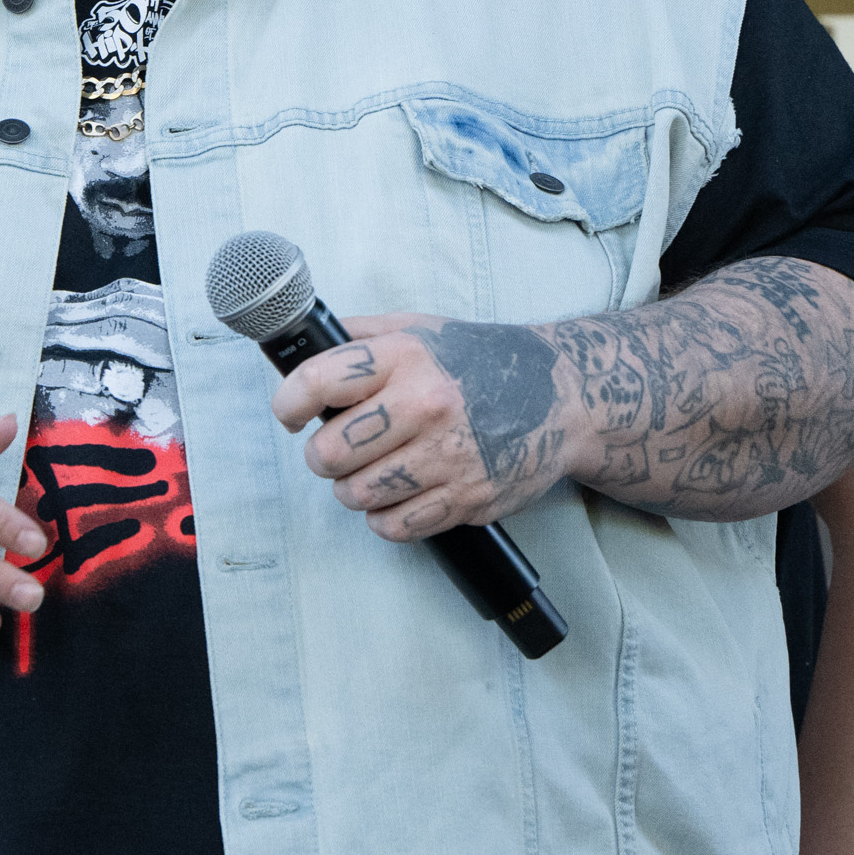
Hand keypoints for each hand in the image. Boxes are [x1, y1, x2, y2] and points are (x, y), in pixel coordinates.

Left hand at [270, 312, 568, 539]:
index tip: (291, 414)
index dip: (289, 404)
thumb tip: (298, 342)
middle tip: (336, 450)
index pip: (317, 382)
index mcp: (406, 357)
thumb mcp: (418, 329)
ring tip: (369, 473)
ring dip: (352, 489)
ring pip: (357, 495)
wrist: (564, 397)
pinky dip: (385, 518)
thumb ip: (357, 336)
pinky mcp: (470, 498)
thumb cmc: (481, 362)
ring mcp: (450, 456)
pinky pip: (396, 525)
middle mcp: (427, 405)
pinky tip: (397, 496)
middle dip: (322, 455)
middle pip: (329, 452)